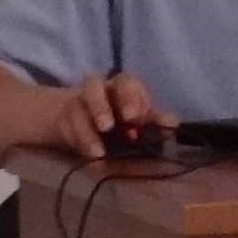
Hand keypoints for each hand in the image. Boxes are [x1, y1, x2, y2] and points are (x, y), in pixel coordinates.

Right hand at [51, 71, 171, 158]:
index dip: (132, 98)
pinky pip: (69, 124)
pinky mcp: (65, 117)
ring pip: (83, 100)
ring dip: (92, 123)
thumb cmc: (117, 122)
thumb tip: (173, 126)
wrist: (80, 126)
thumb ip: (154, 123)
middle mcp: (99, 89)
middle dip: (106, 103)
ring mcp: (79, 101)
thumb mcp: (137, 123)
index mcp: (121, 87)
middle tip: (119, 123)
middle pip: (98, 83)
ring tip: (101, 150)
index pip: (127, 84)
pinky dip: (81, 140)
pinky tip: (93, 155)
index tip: (136, 118)